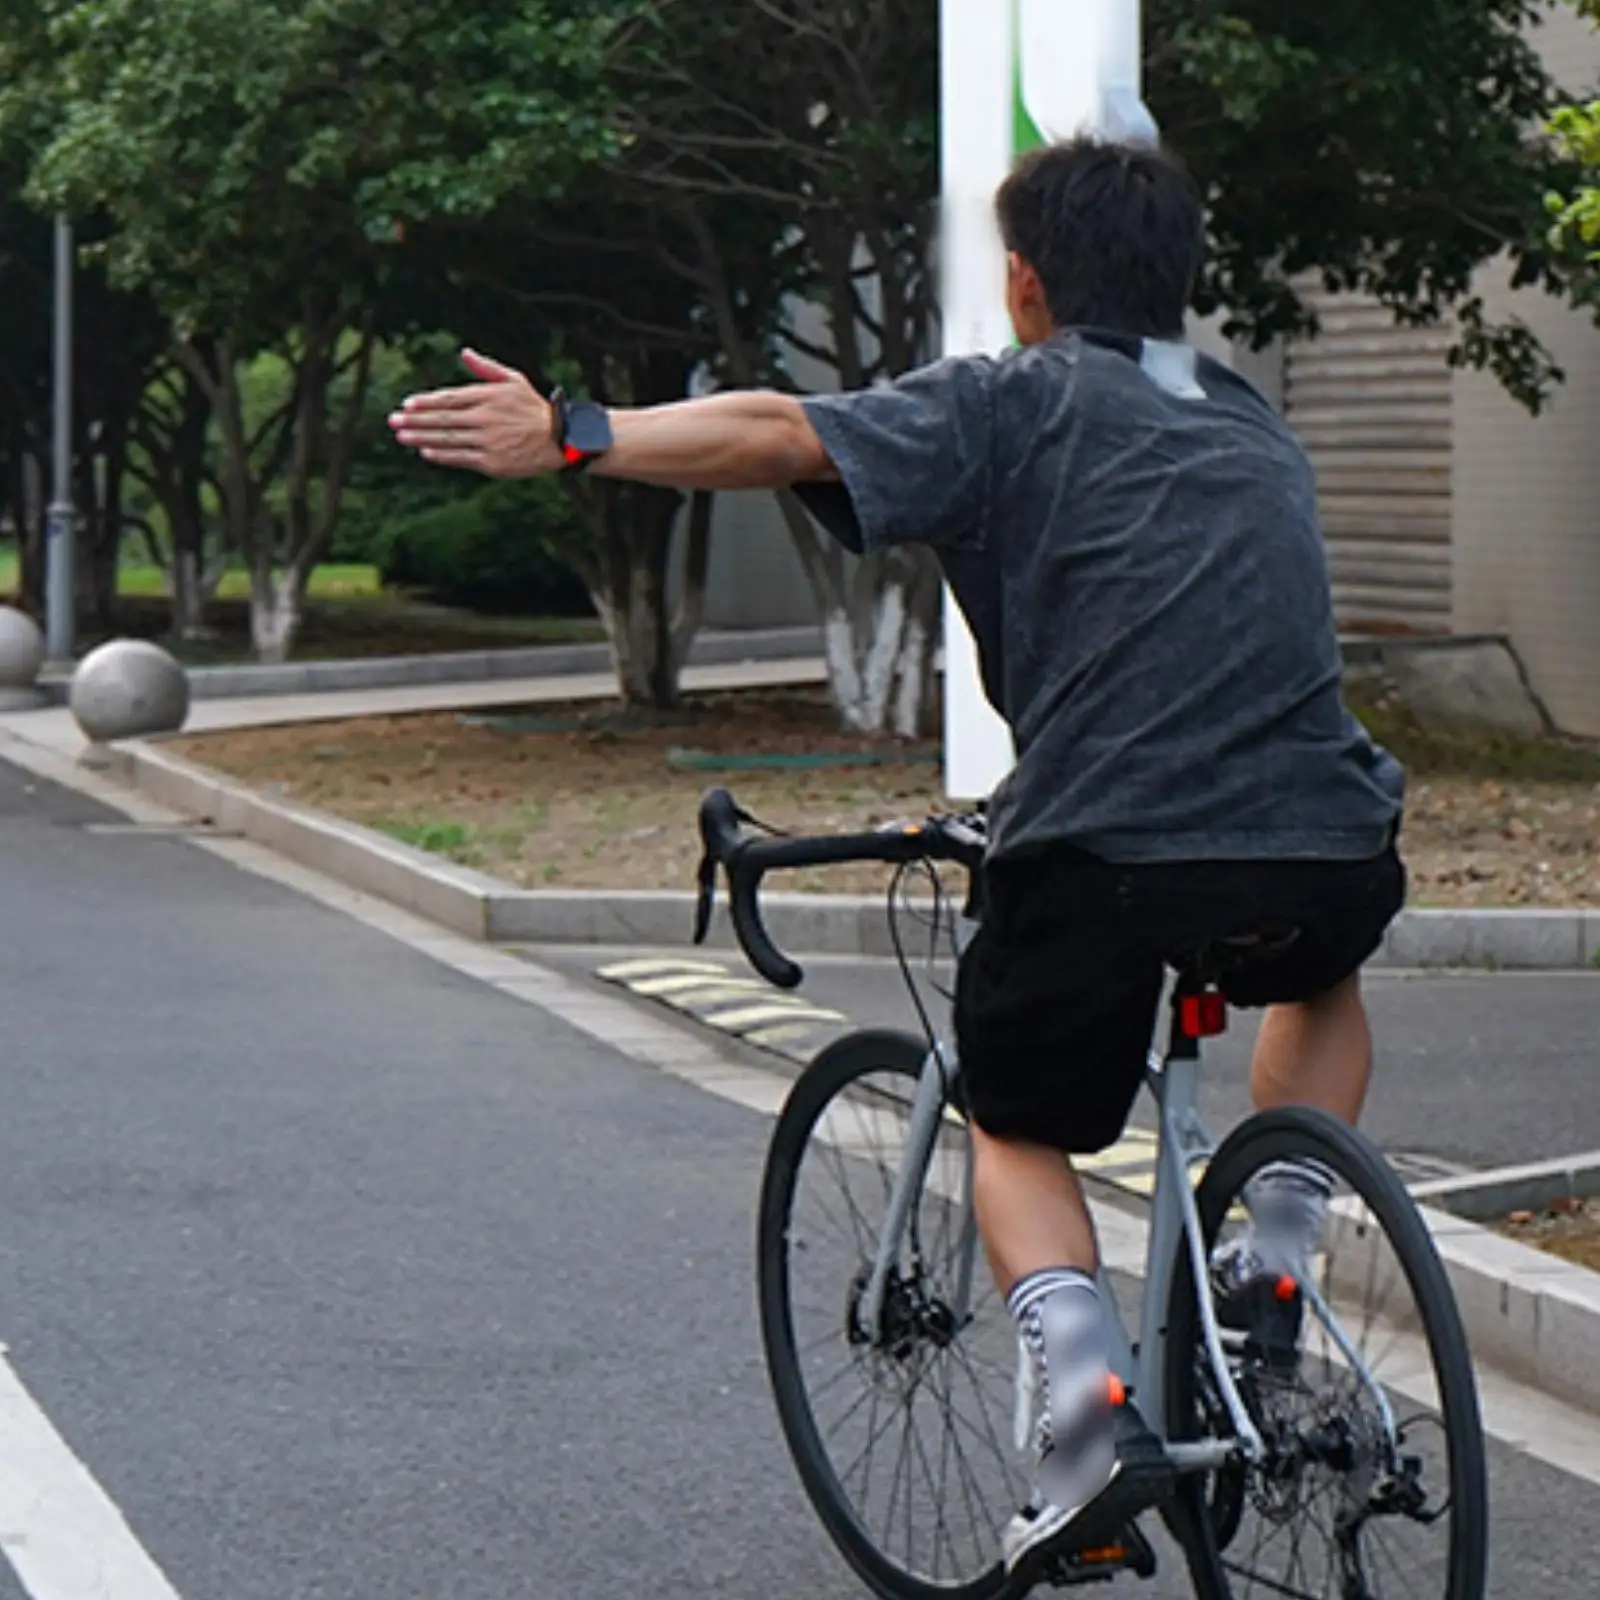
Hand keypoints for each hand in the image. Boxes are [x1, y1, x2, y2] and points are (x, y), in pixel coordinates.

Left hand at [389, 349, 564, 477]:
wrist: (560, 439)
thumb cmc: (533, 408)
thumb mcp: (513, 380)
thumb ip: (486, 367)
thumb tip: (464, 352)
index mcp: (487, 396)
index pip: (449, 399)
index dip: (425, 402)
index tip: (406, 405)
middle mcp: (485, 418)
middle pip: (443, 419)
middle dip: (415, 421)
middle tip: (392, 421)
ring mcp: (488, 441)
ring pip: (448, 439)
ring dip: (422, 437)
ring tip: (402, 437)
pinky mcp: (493, 462)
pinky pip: (461, 458)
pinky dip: (442, 455)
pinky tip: (425, 451)